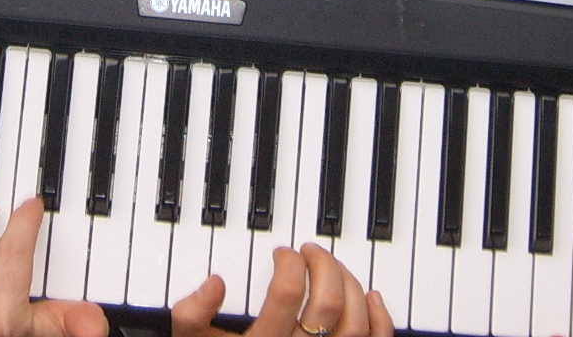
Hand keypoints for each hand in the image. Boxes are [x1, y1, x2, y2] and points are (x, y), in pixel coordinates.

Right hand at [171, 242, 392, 336]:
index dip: (288, 262)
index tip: (283, 254)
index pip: (286, 292)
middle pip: (328, 302)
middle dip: (323, 265)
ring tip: (335, 269)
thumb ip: (193, 314)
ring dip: (351, 284)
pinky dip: (380, 318)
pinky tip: (371, 297)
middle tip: (311, 252)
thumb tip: (216, 283)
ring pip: (356, 321)